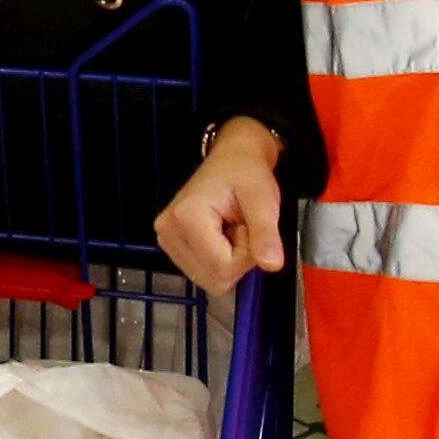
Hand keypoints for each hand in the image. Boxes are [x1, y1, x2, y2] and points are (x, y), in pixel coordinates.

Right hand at [156, 118, 285, 292]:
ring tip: (231, 231)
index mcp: (186, 218)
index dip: (248, 256)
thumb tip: (272, 266)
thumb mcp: (263, 200)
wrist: (232, 158)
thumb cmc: (247, 174)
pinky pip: (202, 273)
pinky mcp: (170, 244)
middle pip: (214, 279)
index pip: (223, 268)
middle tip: (241, 230)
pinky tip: (221, 238)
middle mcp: (168, 232)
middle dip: (237, 262)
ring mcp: (165, 239)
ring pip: (208, 280)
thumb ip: (266, 234)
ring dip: (229, 263)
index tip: (249, 227)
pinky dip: (218, 262)